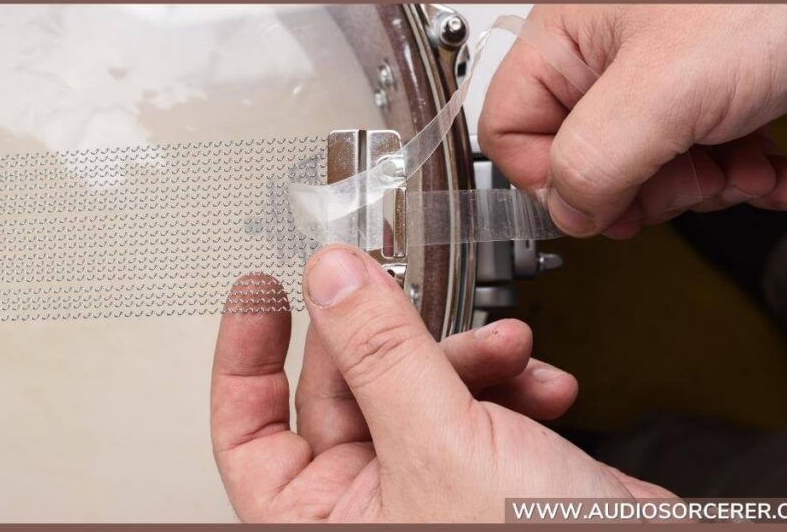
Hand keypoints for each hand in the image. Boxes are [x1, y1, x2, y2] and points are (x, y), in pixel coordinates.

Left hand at [210, 246, 673, 521]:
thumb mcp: (439, 446)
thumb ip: (381, 354)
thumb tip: (330, 279)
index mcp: (320, 520)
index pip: (248, 428)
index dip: (245, 355)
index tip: (260, 289)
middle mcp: (367, 504)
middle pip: (344, 387)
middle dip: (391, 339)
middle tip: (408, 295)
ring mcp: (428, 484)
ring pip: (416, 384)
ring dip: (467, 357)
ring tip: (508, 351)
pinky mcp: (486, 469)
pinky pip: (474, 403)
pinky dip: (509, 383)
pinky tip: (542, 385)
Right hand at [479, 4, 786, 237]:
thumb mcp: (669, 85)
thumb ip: (596, 156)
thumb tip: (570, 210)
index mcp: (567, 39)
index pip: (511, 133)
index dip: (551, 182)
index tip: (604, 204)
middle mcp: (609, 59)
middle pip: (587, 162)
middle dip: (649, 191)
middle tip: (691, 183)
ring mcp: (666, 78)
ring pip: (651, 171)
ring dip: (708, 189)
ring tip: (749, 171)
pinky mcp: (720, 93)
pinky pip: (712, 158)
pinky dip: (749, 178)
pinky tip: (782, 177)